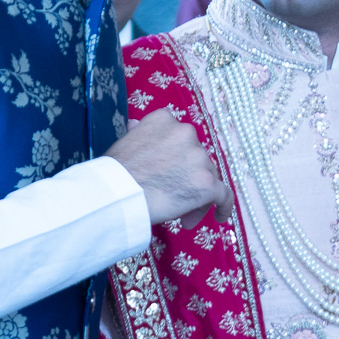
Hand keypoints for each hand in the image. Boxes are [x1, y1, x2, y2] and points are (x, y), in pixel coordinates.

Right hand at [107, 109, 233, 227]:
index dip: (177, 161)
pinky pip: (223, 194)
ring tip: (181, 218)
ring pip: (207, 177)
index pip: (180, 140)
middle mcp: (186, 132)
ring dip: (196, 196)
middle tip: (174, 201)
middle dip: (187, 180)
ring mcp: (198, 157)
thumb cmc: (115, 172)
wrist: (117, 193)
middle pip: (196, 160)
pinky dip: (223, 206)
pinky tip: (219, 217)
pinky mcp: (206, 182)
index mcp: (165, 120)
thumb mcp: (125, 142)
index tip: (168, 177)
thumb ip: (139, 133)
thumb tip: (136, 126)